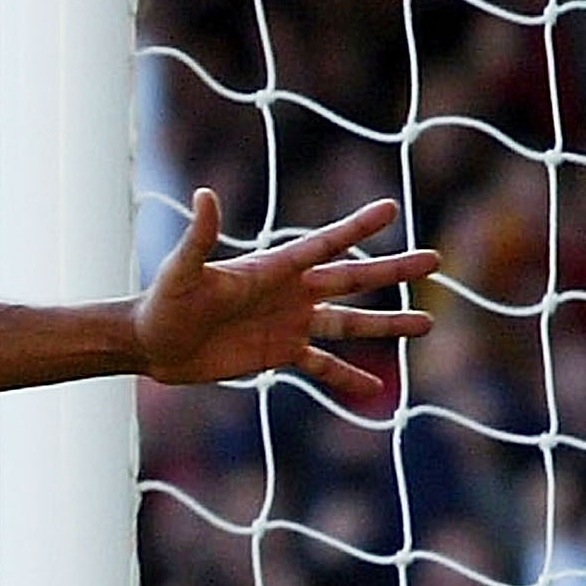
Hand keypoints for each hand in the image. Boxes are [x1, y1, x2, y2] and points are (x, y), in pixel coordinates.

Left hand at [135, 189, 439, 398]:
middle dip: (392, 270)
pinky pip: (323, 366)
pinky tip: (376, 390)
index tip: (390, 209)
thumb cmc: (162, 302)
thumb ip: (199, 237)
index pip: (324, 244)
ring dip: (386, 324)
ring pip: (349, 323)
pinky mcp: (280, 354)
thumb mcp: (182, 271)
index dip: (356, 228)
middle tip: (434, 259)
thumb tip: (204, 194)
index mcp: (274, 268)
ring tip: (428, 322)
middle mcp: (290, 293)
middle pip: (352, 279)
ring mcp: (289, 324)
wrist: (150, 343)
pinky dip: (347, 377)